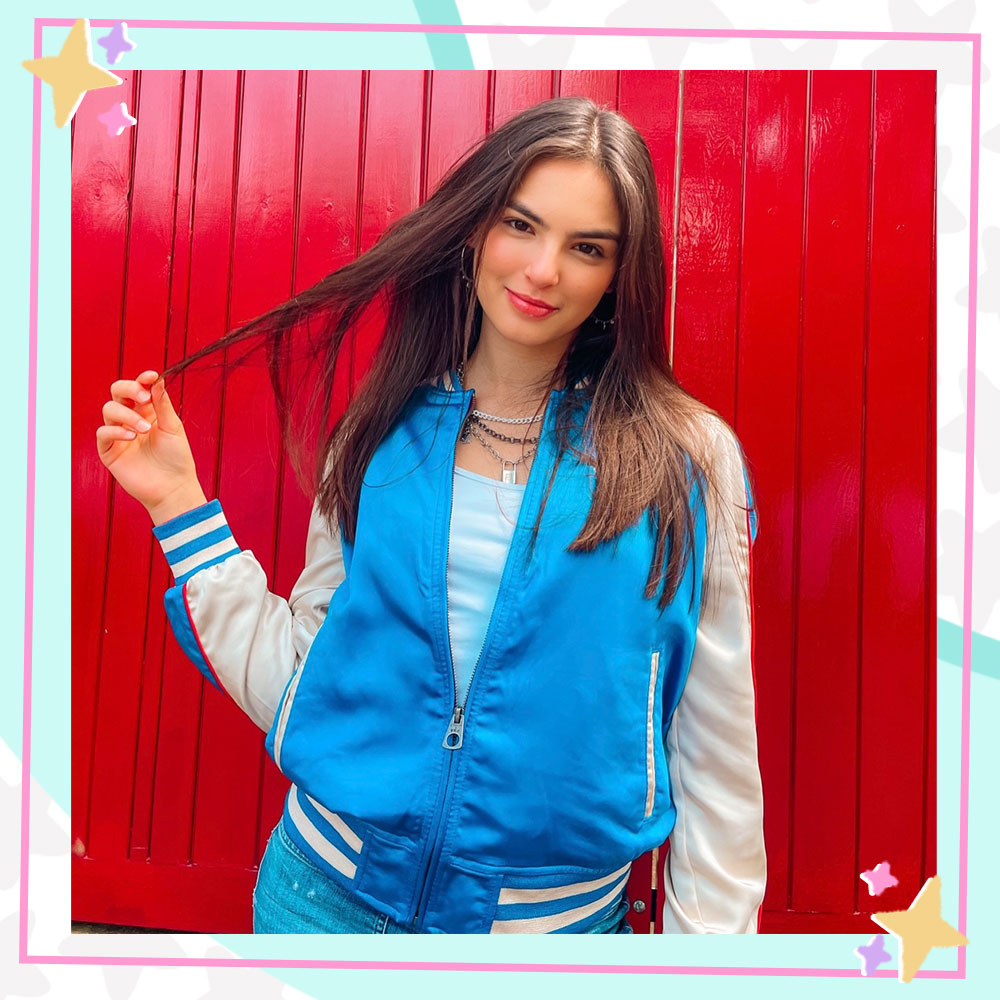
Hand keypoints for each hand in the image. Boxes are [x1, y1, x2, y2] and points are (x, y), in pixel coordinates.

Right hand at [96, 370, 207, 523]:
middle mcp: (131, 419)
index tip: (151, 376)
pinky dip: (115, 430)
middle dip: (128, 389)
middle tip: (143, 397)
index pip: (138, 388)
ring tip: (144, 429)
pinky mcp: (109, 451)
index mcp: (148, 411)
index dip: (141, 379)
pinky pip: (103, 432)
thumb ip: (162, 404)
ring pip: (109, 410)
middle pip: (117, 392)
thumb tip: (156, 379)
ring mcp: (119, 434)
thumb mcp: (173, 427)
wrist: (173, 487)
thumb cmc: (177, 458)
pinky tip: (131, 437)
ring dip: (127, 415)